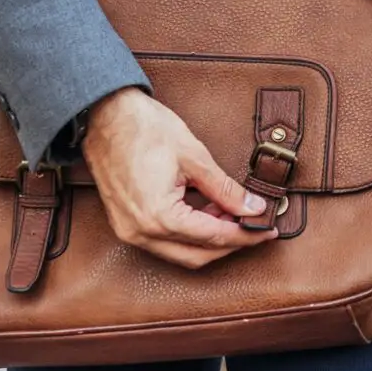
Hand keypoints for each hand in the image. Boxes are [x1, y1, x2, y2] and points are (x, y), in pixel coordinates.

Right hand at [81, 87, 277, 269]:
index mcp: (160, 217)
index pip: (214, 236)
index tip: (266, 230)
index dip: (246, 235)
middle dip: (230, 243)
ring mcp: (130, 232)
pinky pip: (164, 242)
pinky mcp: (126, 224)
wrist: (105, 114)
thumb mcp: (195, 157)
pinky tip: (206, 212)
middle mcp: (142, 233)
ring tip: (232, 213)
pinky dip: (188, 233)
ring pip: (181, 253)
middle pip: (198, 255)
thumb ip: (226, 189)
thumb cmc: (144, 128)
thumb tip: (252, 207)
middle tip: (255, 227)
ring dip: (209, 239)